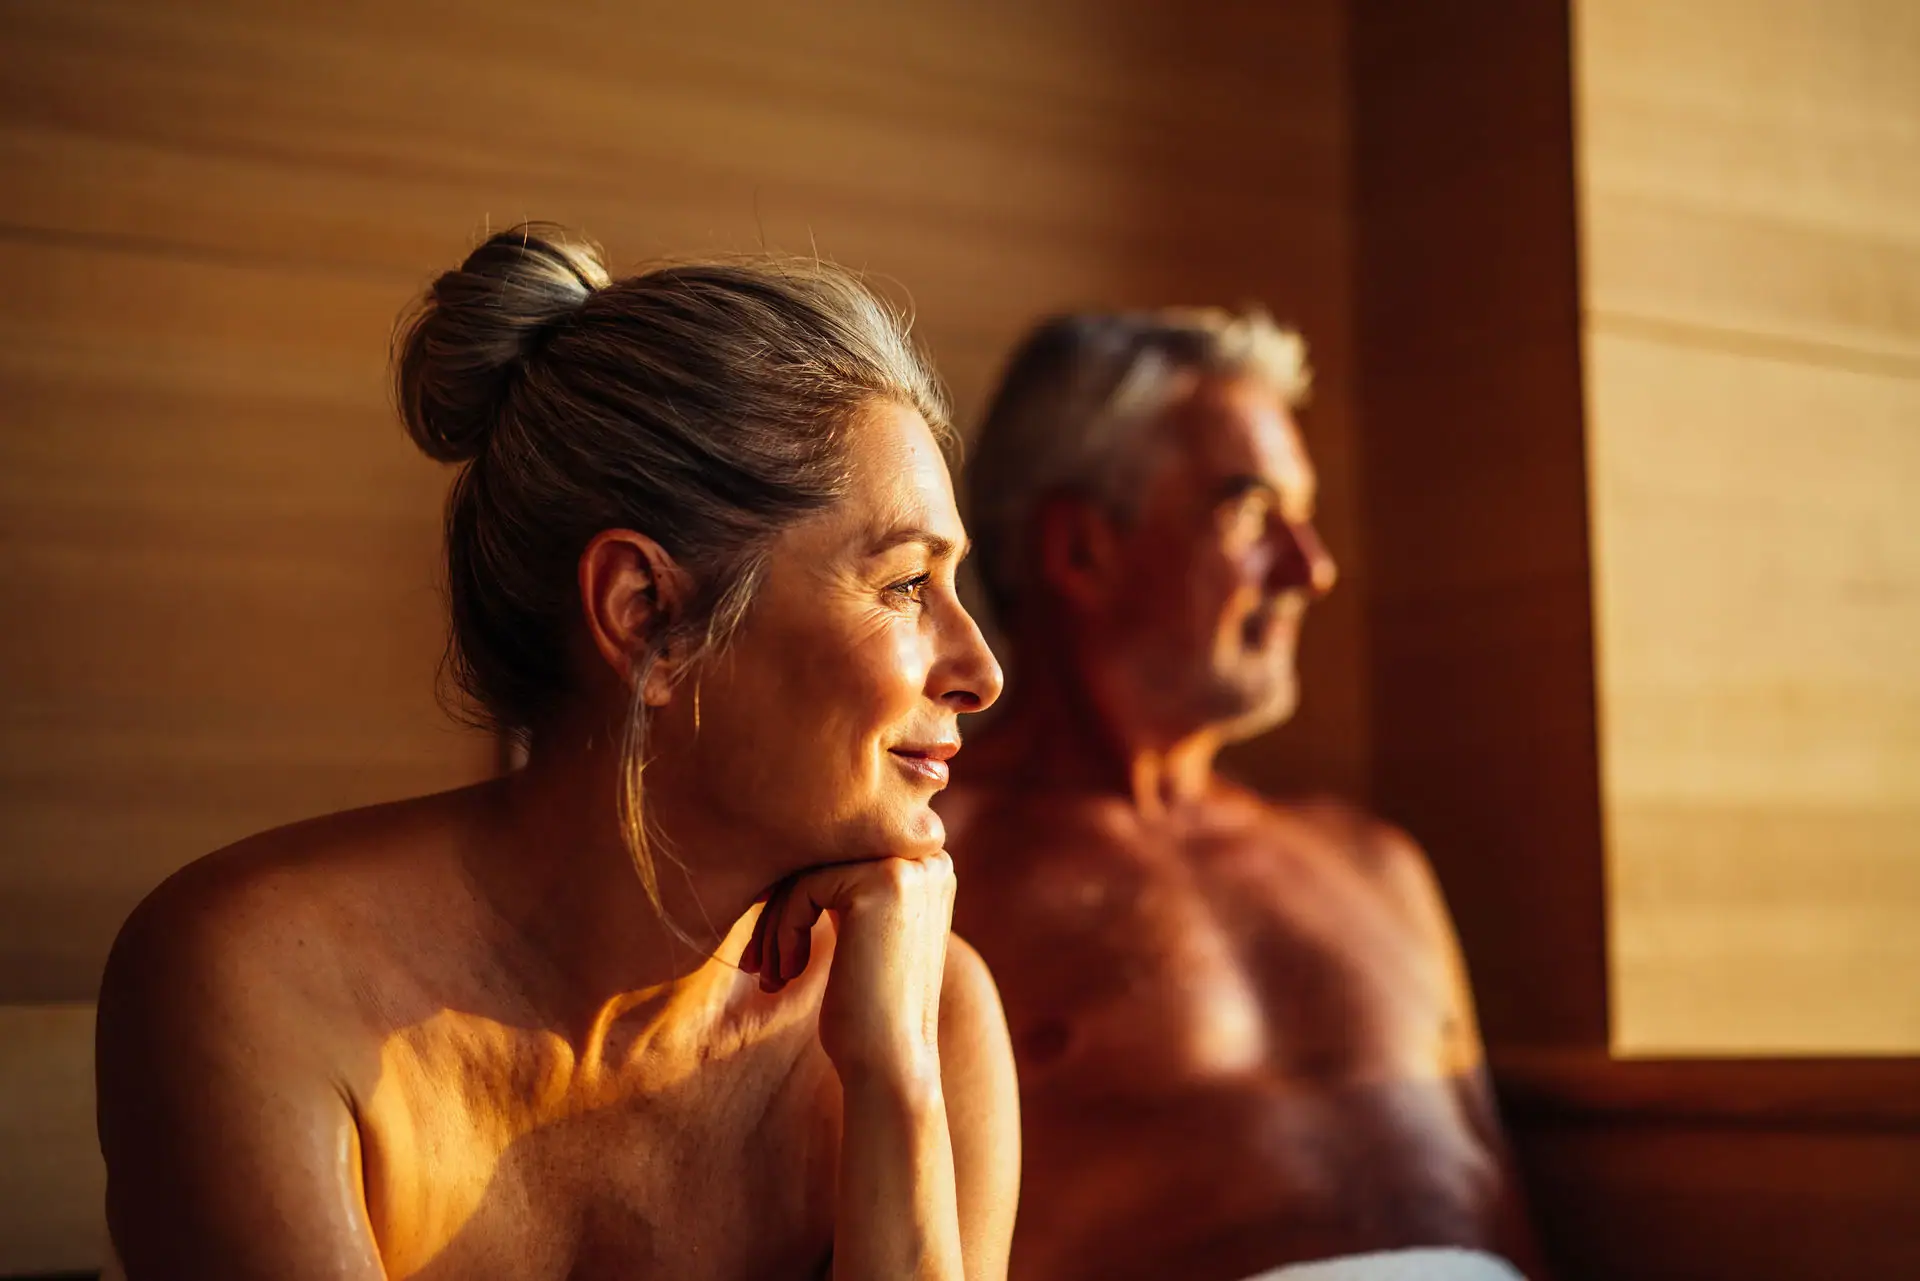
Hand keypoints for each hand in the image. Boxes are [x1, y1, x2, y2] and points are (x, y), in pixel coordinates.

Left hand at [741, 852, 955, 1086]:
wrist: (891, 1063)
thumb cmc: (867, 1011)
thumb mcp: (864, 935)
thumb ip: (850, 890)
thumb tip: (793, 853)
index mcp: (927, 866)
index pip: (841, 853)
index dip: (799, 893)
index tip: (772, 942)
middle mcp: (928, 857)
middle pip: (825, 855)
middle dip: (781, 908)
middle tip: (759, 962)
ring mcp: (909, 867)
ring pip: (810, 870)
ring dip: (776, 925)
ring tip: (770, 974)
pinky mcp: (883, 882)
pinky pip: (806, 886)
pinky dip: (783, 930)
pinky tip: (788, 973)